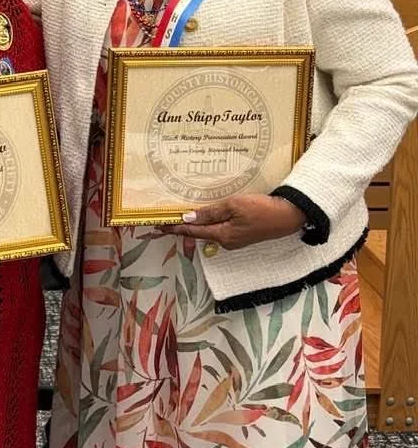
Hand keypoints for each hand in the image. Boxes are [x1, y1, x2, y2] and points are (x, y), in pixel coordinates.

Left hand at [168, 194, 305, 250]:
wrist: (288, 216)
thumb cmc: (261, 209)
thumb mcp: (233, 206)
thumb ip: (210, 213)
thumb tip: (188, 218)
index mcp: (222, 235)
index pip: (192, 231)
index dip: (175, 228)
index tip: (159, 225)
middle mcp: (226, 241)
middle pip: (199, 233)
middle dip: (182, 228)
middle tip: (165, 222)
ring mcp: (235, 240)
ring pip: (210, 232)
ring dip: (196, 225)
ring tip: (181, 217)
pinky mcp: (242, 235)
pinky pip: (220, 230)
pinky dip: (209, 224)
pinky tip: (205, 217)